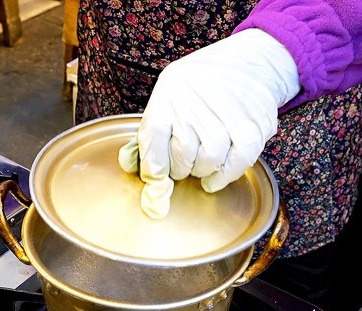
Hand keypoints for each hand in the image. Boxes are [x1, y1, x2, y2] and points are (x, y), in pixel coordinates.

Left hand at [118, 29, 299, 218]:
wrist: (249, 59)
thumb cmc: (202, 81)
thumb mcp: (167, 93)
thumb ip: (150, 130)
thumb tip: (129, 165)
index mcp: (168, 96)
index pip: (152, 142)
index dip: (152, 168)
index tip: (154, 181)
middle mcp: (195, 105)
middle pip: (181, 156)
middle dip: (179, 169)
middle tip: (182, 166)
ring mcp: (225, 116)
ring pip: (207, 162)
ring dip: (202, 171)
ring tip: (200, 166)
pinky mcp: (252, 127)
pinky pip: (235, 164)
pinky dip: (223, 176)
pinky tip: (215, 176)